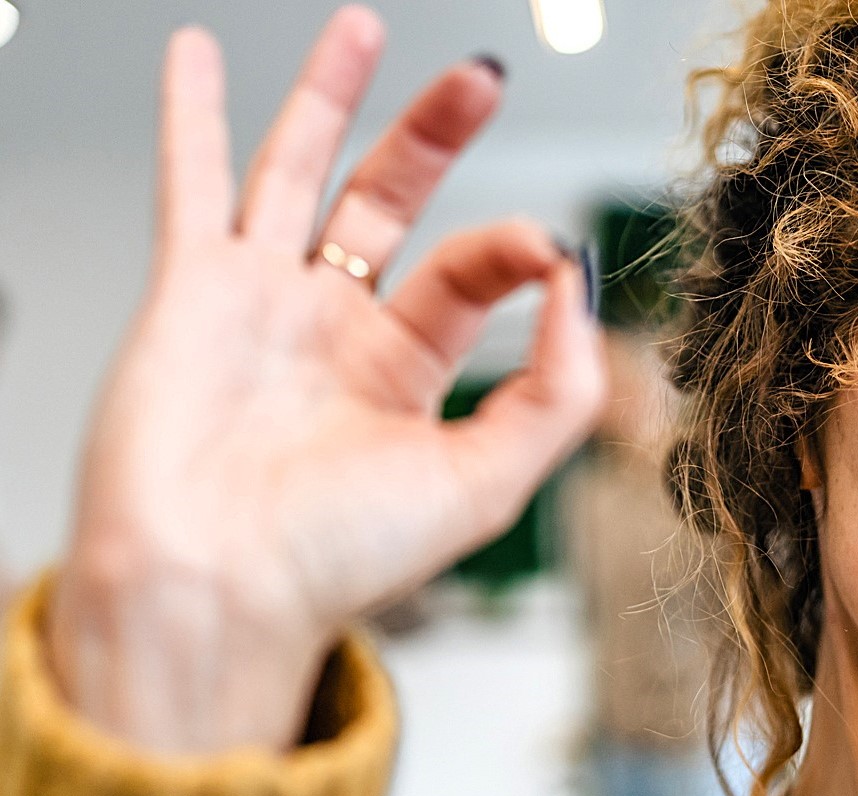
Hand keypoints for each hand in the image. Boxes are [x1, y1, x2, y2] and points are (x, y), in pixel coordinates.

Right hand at [49, 7, 606, 754]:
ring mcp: (262, 304)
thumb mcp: (487, 481)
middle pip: (395, 202)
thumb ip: (555, 393)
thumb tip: (581, 290)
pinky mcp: (193, 291)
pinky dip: (191, 117)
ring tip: (362, 27)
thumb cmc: (337, 562)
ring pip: (300, 174)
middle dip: (435, 132)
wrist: (218, 591)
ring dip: (330, 97)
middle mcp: (335, 332)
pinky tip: (199, 57)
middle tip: (480, 74)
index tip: (550, 245)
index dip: (517, 247)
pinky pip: (193, 184)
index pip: (474, 273)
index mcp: (406, 376)